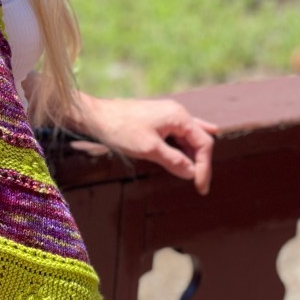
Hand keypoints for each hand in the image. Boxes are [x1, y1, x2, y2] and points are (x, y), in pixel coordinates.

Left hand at [69, 94, 217, 194]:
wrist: (95, 117)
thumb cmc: (121, 130)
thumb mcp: (149, 149)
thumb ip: (174, 161)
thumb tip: (191, 173)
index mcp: (179, 116)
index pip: (204, 143)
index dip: (204, 167)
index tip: (200, 187)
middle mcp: (176, 113)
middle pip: (199, 139)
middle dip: (200, 162)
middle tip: (198, 185)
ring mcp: (167, 115)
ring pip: (189, 137)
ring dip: (192, 156)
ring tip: (195, 175)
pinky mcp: (157, 120)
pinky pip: (178, 134)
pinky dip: (184, 147)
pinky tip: (189, 153)